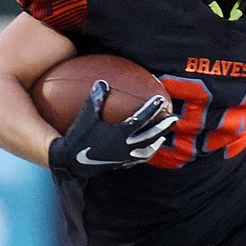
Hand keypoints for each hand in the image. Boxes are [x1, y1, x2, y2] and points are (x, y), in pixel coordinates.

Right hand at [48, 80, 177, 178]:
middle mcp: (127, 146)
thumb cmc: (78, 136)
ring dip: (157, 141)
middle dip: (164, 127)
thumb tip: (102, 82)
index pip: (142, 118)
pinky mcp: (121, 164)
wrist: (71, 162)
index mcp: (121, 133)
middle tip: (174, 119)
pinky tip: (146, 150)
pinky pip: (138, 159)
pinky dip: (146, 153)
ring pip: (147, 149)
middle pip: (151, 135)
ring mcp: (126, 157)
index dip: (153, 109)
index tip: (161, 100)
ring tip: (163, 136)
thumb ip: (95, 100)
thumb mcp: (86, 116)